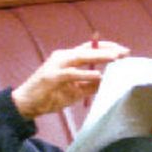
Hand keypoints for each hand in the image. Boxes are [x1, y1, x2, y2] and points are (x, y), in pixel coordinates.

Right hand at [11, 40, 126, 120]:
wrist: (26, 104)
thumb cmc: (49, 96)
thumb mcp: (74, 90)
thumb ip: (90, 85)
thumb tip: (110, 82)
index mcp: (67, 57)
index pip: (89, 47)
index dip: (107, 47)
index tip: (123, 51)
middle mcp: (62, 56)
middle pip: (88, 49)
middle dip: (107, 50)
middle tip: (125, 53)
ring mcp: (55, 65)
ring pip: (81, 57)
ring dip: (99, 57)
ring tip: (116, 59)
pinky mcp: (51, 76)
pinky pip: (71, 74)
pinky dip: (85, 74)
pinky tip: (98, 76)